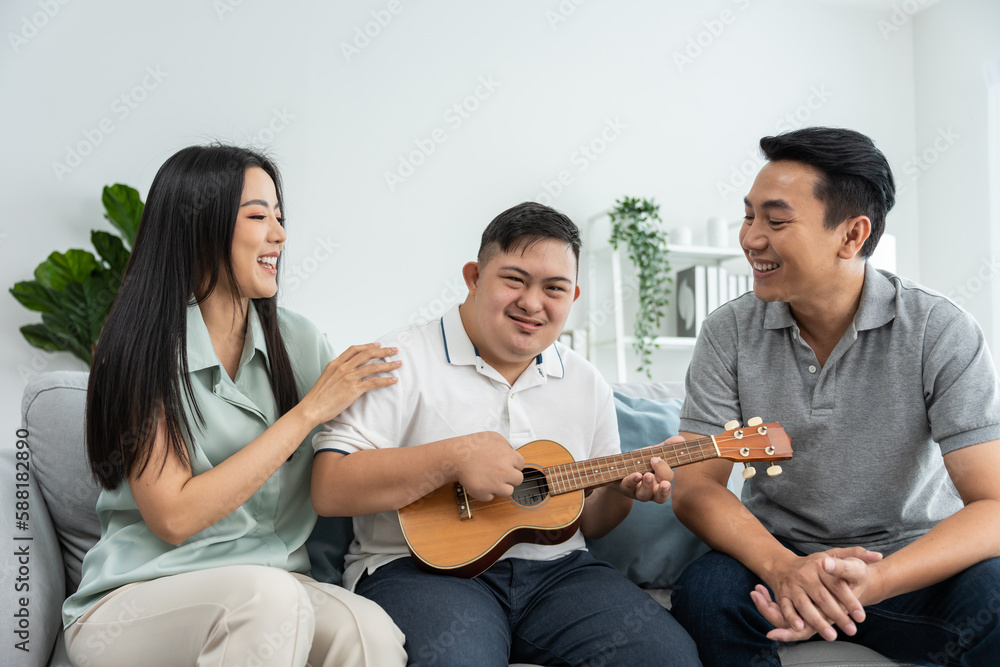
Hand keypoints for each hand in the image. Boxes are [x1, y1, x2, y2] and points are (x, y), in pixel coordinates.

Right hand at [300, 343, 400, 423]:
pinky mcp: (354, 389)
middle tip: (394, 349)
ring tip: (398, 363)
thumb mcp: (326, 377)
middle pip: (367, 354)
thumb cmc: (318, 397)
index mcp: (335, 364)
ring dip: (388, 364)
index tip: (378, 345)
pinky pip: (374, 382)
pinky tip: (393, 380)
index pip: (354, 349)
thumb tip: (346, 370)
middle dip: (383, 351)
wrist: (311, 408)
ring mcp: (349, 378)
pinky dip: (386, 380)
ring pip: (373, 367)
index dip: (368, 346)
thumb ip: (337, 371)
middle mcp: (343, 368)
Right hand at [452, 432, 523, 501]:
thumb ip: (506, 446)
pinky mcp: (484, 493)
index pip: (521, 465)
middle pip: (518, 479)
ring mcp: (495, 484)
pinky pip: (491, 497)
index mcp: (509, 457)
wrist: (456, 456)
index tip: (506, 465)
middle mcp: (505, 472)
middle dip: (510, 477)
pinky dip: (486, 493)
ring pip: (508, 491)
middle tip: (499, 473)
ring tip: (490, 479)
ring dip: (500, 487)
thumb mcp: (494, 437)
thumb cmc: (473, 446)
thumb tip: (512, 453)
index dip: (513, 465)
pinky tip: (480, 483)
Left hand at [615, 446, 675, 502]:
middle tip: (660, 476)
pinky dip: (632, 481)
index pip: (667, 481)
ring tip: (647, 475)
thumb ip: (665, 447)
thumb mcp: (651, 454)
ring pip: (645, 495)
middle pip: (661, 496)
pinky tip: (636, 475)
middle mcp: (650, 491)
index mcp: (660, 483)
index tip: (659, 459)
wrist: (617, 469)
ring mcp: (636, 492)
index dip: (666, 472)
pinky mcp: (624, 489)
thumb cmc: (639, 463)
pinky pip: (628, 487)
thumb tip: (681, 439)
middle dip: (663, 489)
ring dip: (647, 486)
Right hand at [758, 547, 883, 641]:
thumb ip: (856, 554)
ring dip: (817, 621)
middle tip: (852, 630)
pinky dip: (791, 618)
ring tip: (832, 635)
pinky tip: (800, 627)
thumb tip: (878, 556)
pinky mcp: (782, 595)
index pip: (837, 585)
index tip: (861, 616)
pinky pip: (786, 608)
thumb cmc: (815, 564)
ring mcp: (792, 586)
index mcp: (820, 564)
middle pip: (822, 597)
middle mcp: (805, 575)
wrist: (783, 566)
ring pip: (804, 605)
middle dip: (837, 616)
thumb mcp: (834, 554)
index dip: (850, 601)